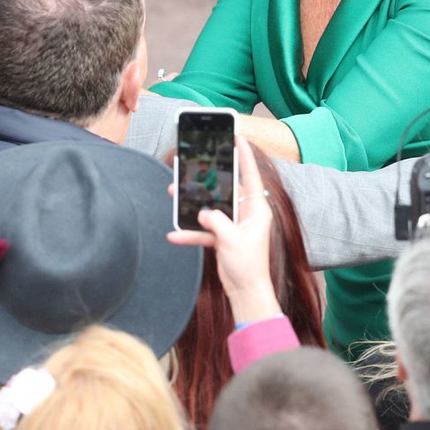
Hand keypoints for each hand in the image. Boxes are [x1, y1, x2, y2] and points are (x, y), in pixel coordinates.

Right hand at [168, 136, 280, 324]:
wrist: (246, 292)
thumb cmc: (248, 266)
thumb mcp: (233, 240)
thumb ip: (217, 222)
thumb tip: (204, 212)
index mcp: (256, 209)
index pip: (250, 176)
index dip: (244, 156)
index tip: (238, 137)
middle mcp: (246, 213)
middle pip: (224, 190)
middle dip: (206, 181)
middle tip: (192, 166)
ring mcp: (234, 225)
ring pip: (210, 208)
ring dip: (193, 205)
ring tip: (173, 194)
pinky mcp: (223, 237)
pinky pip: (204, 230)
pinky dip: (191, 232)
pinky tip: (174, 235)